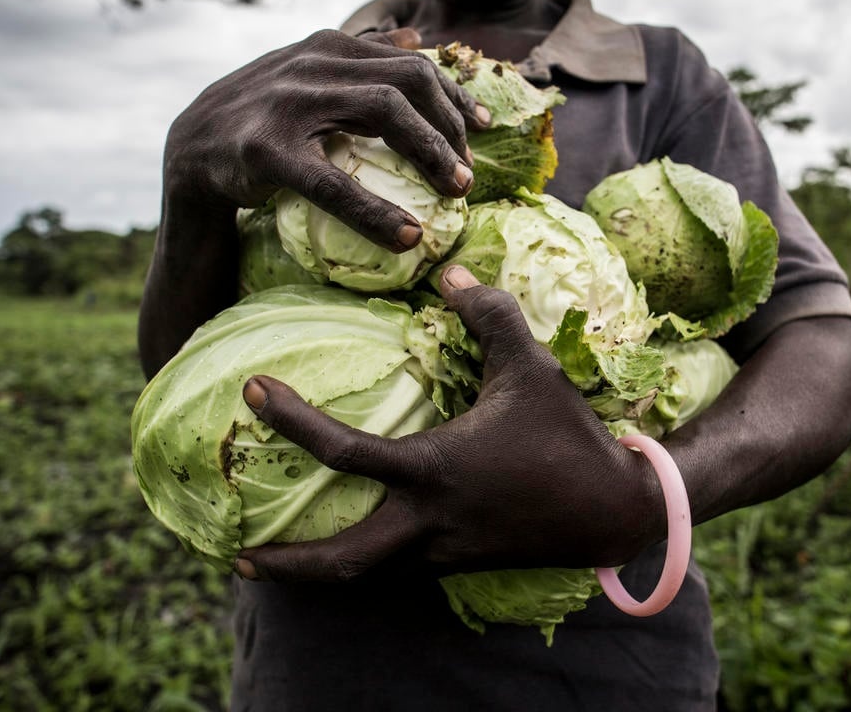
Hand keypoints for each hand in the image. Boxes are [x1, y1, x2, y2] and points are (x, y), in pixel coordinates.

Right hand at [162, 28, 489, 251]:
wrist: (190, 155)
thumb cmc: (259, 121)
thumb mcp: (305, 78)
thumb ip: (355, 59)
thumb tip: (413, 36)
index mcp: (326, 47)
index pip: (411, 62)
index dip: (455, 97)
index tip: (482, 128)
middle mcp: (311, 64)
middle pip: (408, 80)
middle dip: (450, 126)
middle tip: (467, 172)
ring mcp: (287, 104)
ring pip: (383, 111)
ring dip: (431, 153)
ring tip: (456, 191)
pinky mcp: (264, 151)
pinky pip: (334, 184)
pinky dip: (376, 212)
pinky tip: (407, 235)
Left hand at [235, 266, 665, 582]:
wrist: (614, 510)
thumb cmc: (567, 435)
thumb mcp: (530, 367)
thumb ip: (488, 315)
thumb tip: (451, 271)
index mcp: (434, 470)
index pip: (344, 452)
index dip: (292, 422)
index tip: (253, 394)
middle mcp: (429, 522)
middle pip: (341, 564)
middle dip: (286, 566)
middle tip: (236, 556)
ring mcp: (443, 552)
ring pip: (367, 579)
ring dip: (317, 576)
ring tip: (278, 565)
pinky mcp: (460, 563)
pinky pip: (397, 573)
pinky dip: (363, 567)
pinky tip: (351, 549)